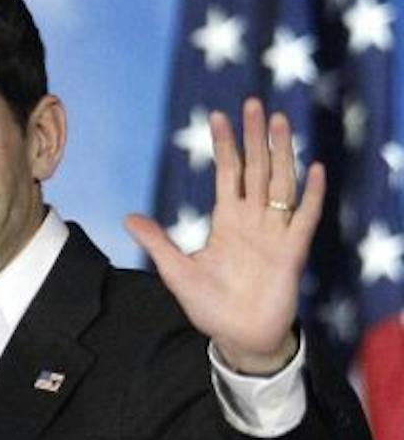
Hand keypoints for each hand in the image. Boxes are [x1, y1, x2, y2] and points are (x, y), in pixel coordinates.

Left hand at [124, 97, 323, 374]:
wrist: (239, 336)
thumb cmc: (211, 306)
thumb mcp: (177, 271)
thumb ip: (157, 242)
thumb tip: (128, 217)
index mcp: (227, 221)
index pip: (228, 173)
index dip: (224, 145)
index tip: (218, 115)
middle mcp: (254, 220)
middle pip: (256, 168)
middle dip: (254, 136)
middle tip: (253, 103)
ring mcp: (275, 232)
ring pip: (281, 182)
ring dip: (280, 152)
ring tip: (279, 121)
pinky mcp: (292, 251)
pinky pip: (305, 217)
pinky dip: (311, 194)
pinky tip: (312, 168)